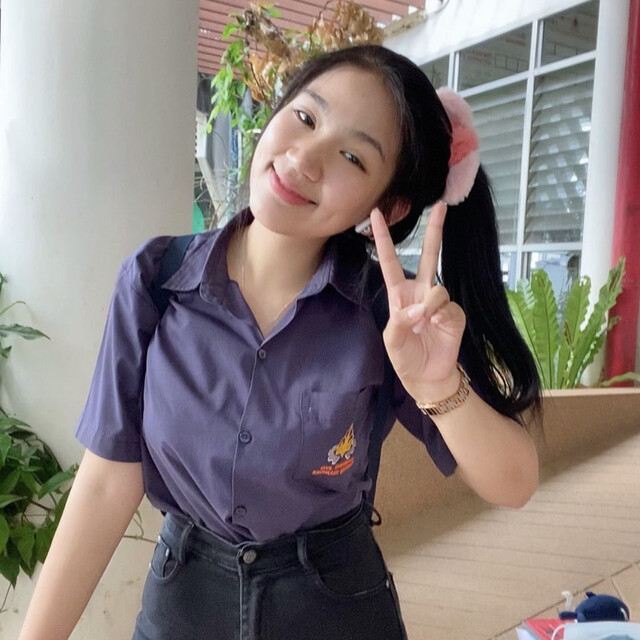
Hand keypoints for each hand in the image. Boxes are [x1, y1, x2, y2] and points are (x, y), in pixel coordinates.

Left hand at [370, 202, 465, 398]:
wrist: (426, 377)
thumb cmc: (405, 357)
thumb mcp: (393, 341)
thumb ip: (401, 322)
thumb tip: (420, 308)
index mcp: (399, 293)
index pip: (390, 261)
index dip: (383, 238)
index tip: (375, 214)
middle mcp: (420, 292)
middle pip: (428, 255)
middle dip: (435, 231)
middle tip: (440, 206)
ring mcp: (439, 302)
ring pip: (438, 288)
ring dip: (429, 305)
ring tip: (423, 325)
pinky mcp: (454, 314)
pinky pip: (449, 306)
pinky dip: (440, 316)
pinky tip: (436, 328)